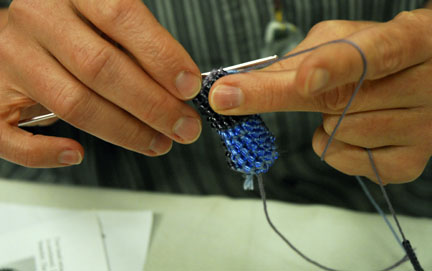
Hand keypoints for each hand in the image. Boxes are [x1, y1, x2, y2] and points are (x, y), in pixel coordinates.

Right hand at [0, 0, 201, 167]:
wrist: (9, 39)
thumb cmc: (68, 34)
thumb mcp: (103, 26)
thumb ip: (136, 49)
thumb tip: (181, 88)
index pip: (120, 16)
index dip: (161, 55)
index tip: (189, 87)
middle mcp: (37, 21)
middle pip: (101, 67)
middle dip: (152, 105)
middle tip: (183, 126)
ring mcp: (10, 59)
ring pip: (73, 103)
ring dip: (124, 131)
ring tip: (156, 142)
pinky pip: (13, 136)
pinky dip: (47, 152)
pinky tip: (77, 153)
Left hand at [209, 9, 431, 183]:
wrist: (418, 76)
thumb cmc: (371, 53)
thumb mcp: (338, 40)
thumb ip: (295, 61)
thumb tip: (235, 90)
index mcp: (414, 41)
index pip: (376, 53)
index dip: (337, 67)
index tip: (301, 80)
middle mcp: (429, 86)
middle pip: (342, 101)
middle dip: (292, 95)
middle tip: (279, 87)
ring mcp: (424, 129)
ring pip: (339, 133)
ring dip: (325, 120)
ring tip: (351, 104)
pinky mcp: (410, 163)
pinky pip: (344, 160)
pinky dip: (332, 146)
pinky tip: (352, 129)